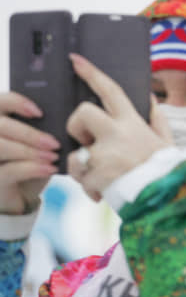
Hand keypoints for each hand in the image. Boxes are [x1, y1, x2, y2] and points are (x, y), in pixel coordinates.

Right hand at [0, 92, 59, 214]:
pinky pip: (9, 171)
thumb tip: (68, 117)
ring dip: (30, 151)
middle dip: (29, 134)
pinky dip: (32, 168)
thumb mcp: (39, 144)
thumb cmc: (32, 163)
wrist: (23, 194)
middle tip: (54, 143)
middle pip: (0, 125)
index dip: (16, 102)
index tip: (40, 112)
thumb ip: (45, 129)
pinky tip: (50, 169)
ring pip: (1, 146)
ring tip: (53, 156)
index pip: (0, 102)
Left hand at [66, 53, 171, 200]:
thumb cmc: (167, 171)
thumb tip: (150, 97)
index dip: (91, 73)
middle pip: (81, 113)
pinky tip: (103, 193)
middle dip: (76, 126)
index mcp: (133, 123)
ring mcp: (105, 154)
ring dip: (84, 167)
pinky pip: (81, 178)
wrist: (166, 200)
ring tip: (102, 178)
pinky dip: (89, 187)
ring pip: (76, 153)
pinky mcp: (96, 175)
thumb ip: (157, 118)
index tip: (75, 60)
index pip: (110, 91)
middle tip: (88, 142)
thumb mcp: (168, 142)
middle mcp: (117, 134)